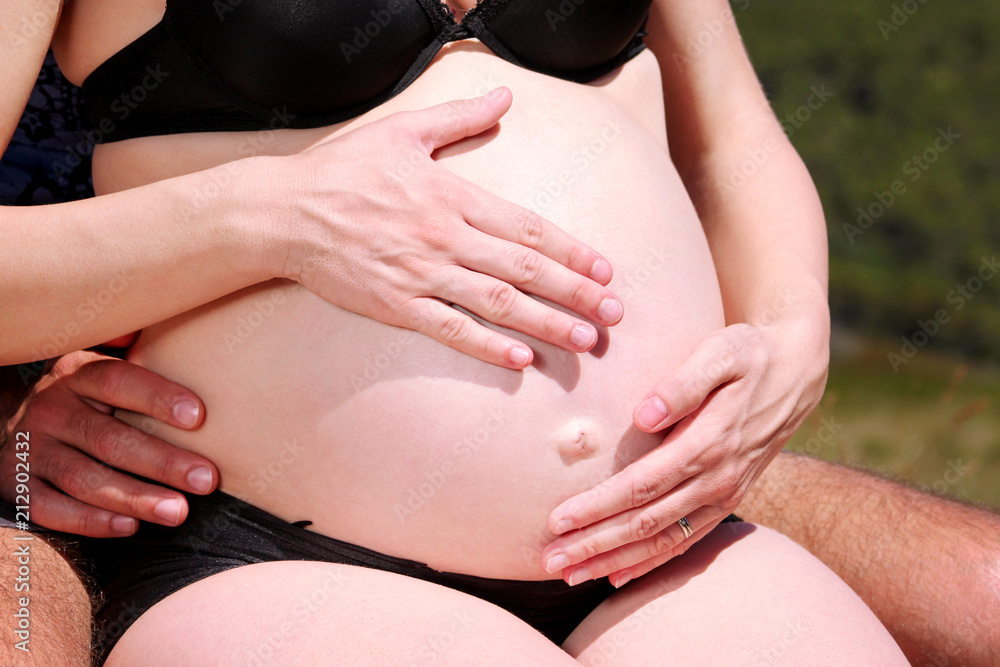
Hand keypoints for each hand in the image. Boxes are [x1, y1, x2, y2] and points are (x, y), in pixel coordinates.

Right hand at [0, 351, 217, 536]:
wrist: (18, 422)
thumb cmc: (90, 396)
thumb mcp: (103, 362)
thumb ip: (133, 348)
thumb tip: (175, 311)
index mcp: (77, 373)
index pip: (117, 380)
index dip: (157, 397)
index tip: (200, 417)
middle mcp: (50, 409)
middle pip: (110, 438)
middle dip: (162, 462)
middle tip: (207, 479)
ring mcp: (30, 449)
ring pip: (85, 478)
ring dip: (135, 498)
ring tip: (179, 512)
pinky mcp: (16, 486)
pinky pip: (51, 509)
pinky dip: (90, 521)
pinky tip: (129, 526)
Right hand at [274, 87, 622, 368]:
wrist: (283, 213)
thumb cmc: (343, 170)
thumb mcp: (403, 131)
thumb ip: (460, 118)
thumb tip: (504, 95)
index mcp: (452, 196)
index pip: (527, 228)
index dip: (570, 251)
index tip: (604, 269)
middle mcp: (444, 238)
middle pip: (523, 269)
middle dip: (575, 293)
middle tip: (613, 314)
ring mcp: (420, 274)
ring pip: (496, 303)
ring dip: (545, 323)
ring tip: (585, 341)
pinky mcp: (395, 305)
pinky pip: (449, 329)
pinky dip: (486, 346)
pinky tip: (519, 361)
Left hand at [541, 321, 828, 586]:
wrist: (795, 373)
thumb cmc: (748, 355)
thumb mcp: (722, 352)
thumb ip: (683, 383)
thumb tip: (645, 414)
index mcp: (709, 443)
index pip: (642, 486)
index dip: (598, 507)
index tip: (558, 519)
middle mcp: (716, 479)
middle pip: (645, 523)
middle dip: (595, 544)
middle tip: (550, 560)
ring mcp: (723, 495)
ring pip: (662, 540)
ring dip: (614, 561)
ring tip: (570, 575)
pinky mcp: (724, 501)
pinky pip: (684, 541)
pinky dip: (649, 563)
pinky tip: (617, 577)